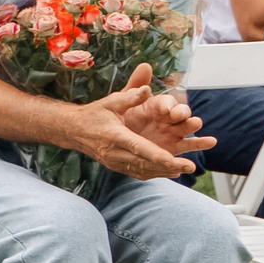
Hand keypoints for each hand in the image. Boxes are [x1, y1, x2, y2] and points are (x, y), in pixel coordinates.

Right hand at [74, 67, 211, 178]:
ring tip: (185, 169)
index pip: (139, 147)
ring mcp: (114, 161)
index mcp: (115, 136)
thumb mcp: (111, 101)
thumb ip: (130, 96)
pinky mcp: (115, 166)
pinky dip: (154, 173)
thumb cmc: (95, 113)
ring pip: (142, 170)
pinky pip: (137, 172)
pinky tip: (170, 172)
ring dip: (164, 171)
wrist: (73, 130)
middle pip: (144, 163)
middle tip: (190, 166)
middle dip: (168, 165)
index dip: (157, 155)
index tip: (174, 159)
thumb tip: (148, 89)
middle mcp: (114, 152)